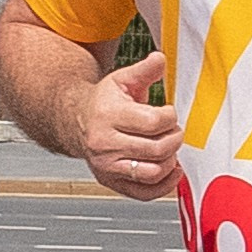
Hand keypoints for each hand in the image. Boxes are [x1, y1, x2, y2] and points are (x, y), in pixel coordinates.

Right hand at [80, 58, 183, 202]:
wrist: (77, 121)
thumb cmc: (103, 102)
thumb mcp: (122, 79)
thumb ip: (144, 70)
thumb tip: (160, 59)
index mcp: (109, 115)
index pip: (152, 122)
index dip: (170, 117)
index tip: (168, 113)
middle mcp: (105, 143)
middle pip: (156, 149)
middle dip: (174, 138)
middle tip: (173, 130)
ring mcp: (108, 166)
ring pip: (152, 172)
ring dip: (170, 160)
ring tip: (168, 147)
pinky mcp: (111, 181)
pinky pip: (144, 193)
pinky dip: (164, 186)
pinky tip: (171, 170)